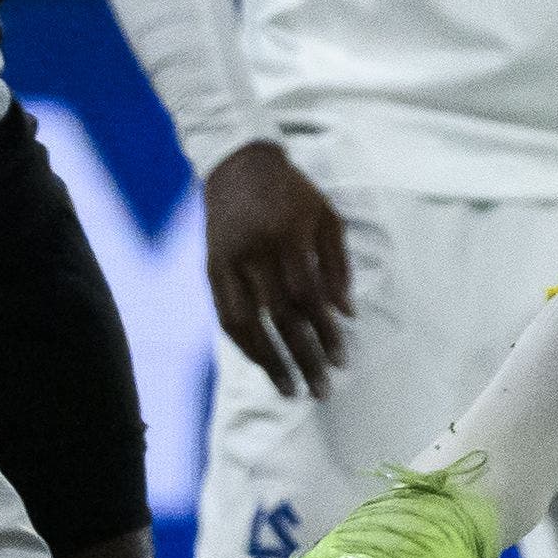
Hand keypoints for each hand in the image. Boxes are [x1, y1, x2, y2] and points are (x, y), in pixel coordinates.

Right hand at [199, 141, 356, 395]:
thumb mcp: (326, 218)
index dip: (325, 332)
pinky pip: (225, 316)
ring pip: (247, 323)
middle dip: (304, 357)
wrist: (238, 166)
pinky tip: (262, 364)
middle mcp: (255, 251)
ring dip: (270, 362)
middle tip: (322, 390)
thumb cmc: (293, 194)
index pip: (308, 296)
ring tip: (291, 390)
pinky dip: (244, 344)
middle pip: (281, 316)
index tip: (342, 360)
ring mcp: (228, 262)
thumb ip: (338, 266)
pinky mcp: (210, 270)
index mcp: (288, 235)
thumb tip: (347, 315)